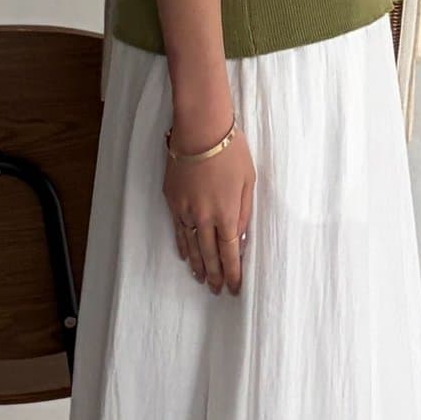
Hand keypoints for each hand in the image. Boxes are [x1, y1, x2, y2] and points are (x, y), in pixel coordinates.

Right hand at [164, 113, 254, 296]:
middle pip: (209, 254)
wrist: (199, 128)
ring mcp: (185, 209)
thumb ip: (245, 210)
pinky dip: (183, 245)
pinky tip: (186, 255)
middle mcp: (204, 216)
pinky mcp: (171, 199)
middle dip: (215, 275)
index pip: (230, 252)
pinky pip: (178, 230)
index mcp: (227, 213)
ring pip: (191, 245)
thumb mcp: (248, 180)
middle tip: (218, 290)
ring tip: (202, 279)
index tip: (234, 287)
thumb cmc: (231, 150)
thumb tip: (241, 235)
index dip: (232, 272)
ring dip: (198, 265)